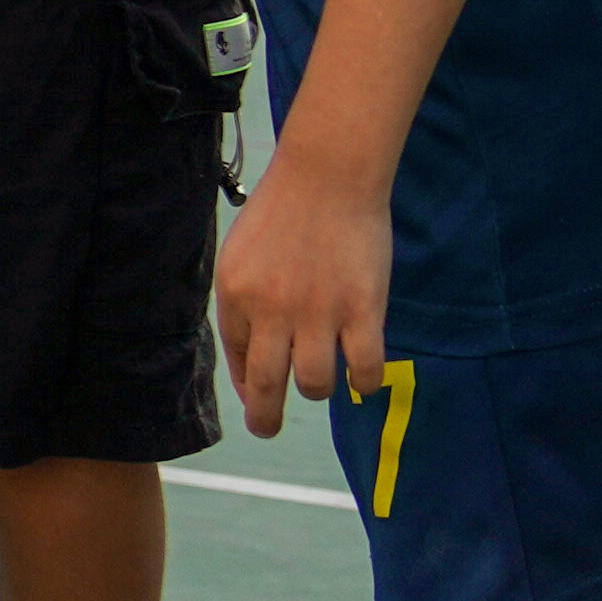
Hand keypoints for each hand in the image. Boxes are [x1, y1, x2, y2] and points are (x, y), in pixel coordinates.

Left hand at [212, 155, 389, 429]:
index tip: (256, 392)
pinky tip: (363, 379)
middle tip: (268, 427)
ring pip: (315, 385)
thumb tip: (250, 362)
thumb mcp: (242, 253)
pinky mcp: (363, 309)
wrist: (328, 173)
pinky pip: (365, 370)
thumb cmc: (284, 210)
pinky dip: (364, 383)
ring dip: (318, 388)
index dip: (246, 381)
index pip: (238, 357)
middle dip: (265, 417)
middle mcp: (272, 310)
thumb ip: (243, 303)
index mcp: (236, 294)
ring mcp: (319, 312)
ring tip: (324, 380)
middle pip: (266, 386)